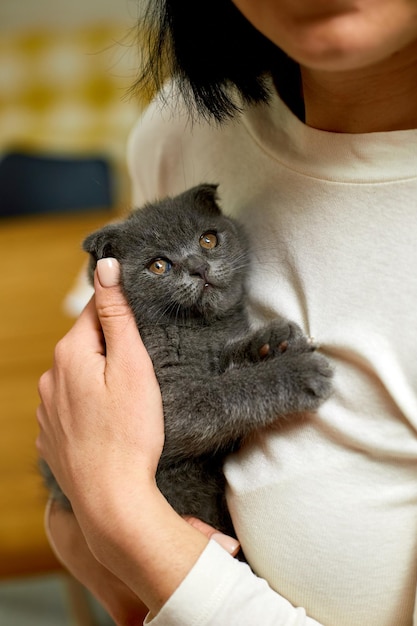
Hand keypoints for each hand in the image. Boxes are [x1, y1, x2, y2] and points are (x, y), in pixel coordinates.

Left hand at [36, 258, 164, 515]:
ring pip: (79, 376)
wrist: (111, 499)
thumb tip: (105, 267)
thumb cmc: (130, 432)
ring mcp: (47, 409)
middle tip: (144, 371)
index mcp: (70, 353)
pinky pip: (73, 406)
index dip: (123, 313)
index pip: (96, 311)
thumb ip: (117, 314)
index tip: (144, 322)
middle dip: (113, 349)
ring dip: (100, 378)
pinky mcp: (52, 435)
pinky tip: (109, 424)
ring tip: (128, 402)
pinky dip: (90, 407)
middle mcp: (50, 377)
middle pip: (87, 344)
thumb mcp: (133, 366)